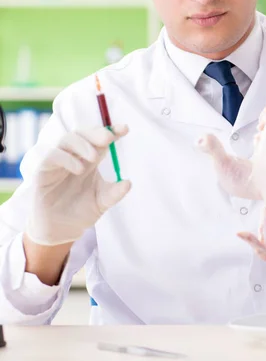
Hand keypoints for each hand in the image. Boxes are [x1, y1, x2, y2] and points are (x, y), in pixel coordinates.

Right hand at [26, 125, 130, 245]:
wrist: (61, 231)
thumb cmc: (81, 212)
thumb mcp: (102, 202)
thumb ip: (114, 193)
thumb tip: (128, 183)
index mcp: (89, 160)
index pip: (99, 139)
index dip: (111, 131)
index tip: (124, 129)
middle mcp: (74, 157)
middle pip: (82, 134)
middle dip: (96, 133)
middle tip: (108, 138)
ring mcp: (58, 162)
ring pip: (66, 139)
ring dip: (81, 144)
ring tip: (94, 157)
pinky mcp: (42, 171)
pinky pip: (51, 156)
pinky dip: (65, 158)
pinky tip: (78, 169)